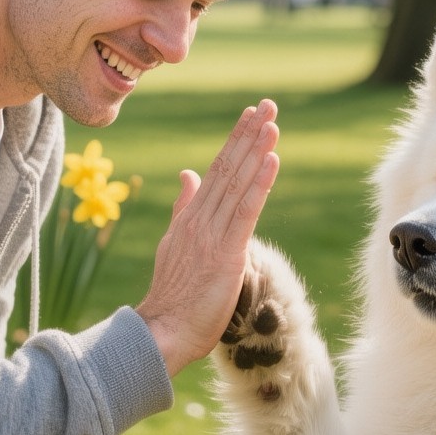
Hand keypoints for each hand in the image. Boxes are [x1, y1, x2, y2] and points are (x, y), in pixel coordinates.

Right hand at [137, 99, 279, 375]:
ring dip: (257, 151)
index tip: (252, 116)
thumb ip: (184, 206)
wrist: (163, 330)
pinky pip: (246, 212)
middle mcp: (201, 219)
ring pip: (238, 184)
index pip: (217, 170)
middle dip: (249, 135)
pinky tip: (272, 161)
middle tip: (268, 104)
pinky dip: (259, 184)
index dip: (236, 141)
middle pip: (229, 168)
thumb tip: (188, 174)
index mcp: (191, 217)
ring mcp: (212, 235)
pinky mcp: (227, 253)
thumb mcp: (176, 242)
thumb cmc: (174, 294)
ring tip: (272, 123)